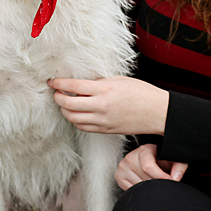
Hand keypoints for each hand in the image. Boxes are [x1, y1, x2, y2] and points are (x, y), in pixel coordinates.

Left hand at [48, 76, 167, 135]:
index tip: (52, 81)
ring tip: (65, 102)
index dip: (59, 83)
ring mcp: (102, 120)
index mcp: (104, 90)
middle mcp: (100, 106)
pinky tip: (76, 113)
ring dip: (64, 110)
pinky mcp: (105, 130)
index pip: (73, 86)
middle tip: (56, 92)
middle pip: (68, 104)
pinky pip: (83, 127)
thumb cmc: (142, 92)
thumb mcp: (119, 80)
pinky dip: (75, 120)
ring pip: (72, 118)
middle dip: (57, 97)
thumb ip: (99, 82)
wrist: (157, 112)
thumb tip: (83, 84)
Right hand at [115, 144, 187, 190]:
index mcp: (143, 150)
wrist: (150, 157)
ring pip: (137, 186)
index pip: (148, 167)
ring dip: (148, 189)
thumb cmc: (161, 159)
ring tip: (153, 182)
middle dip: (156, 184)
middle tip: (162, 183)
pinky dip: (139, 191)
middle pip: (144, 179)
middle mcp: (130, 158)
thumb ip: (179, 166)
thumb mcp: (172, 159)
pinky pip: (130, 189)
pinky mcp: (119, 176)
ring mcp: (123, 167)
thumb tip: (176, 177)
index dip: (161, 177)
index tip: (171, 182)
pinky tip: (145, 184)